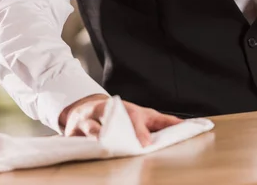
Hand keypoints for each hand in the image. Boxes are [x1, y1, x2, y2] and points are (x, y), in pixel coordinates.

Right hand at [59, 94, 182, 146]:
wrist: (87, 108)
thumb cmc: (120, 115)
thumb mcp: (141, 114)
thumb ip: (161, 121)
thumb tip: (184, 125)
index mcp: (121, 108)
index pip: (132, 116)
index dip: (139, 130)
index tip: (145, 144)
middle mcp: (102, 111)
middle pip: (109, 117)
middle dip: (115, 129)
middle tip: (121, 142)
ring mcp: (85, 122)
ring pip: (89, 127)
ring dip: (94, 134)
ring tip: (100, 142)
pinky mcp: (72, 133)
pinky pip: (73, 139)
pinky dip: (76, 143)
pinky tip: (80, 148)